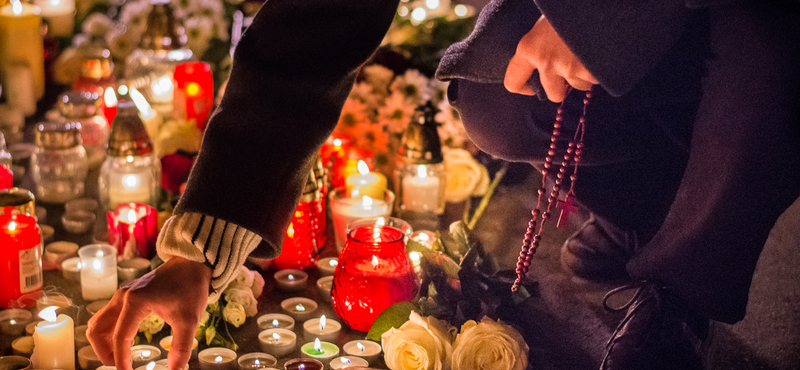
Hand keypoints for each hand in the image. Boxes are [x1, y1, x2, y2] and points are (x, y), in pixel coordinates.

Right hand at [86, 257, 210, 369]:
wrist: (190, 264)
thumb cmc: (190, 287)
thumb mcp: (190, 319)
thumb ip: (182, 345)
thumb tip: (174, 369)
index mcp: (135, 302)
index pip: (120, 338)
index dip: (121, 360)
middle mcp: (122, 297)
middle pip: (97, 331)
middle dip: (104, 353)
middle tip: (121, 366)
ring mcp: (121, 295)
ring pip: (98, 324)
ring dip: (103, 343)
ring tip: (121, 357)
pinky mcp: (125, 296)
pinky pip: (106, 318)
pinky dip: (109, 333)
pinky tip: (126, 342)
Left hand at [504, 16, 597, 101]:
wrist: (592, 2)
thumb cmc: (566, 10)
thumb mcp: (543, 25)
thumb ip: (538, 48)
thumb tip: (538, 69)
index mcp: (528, 48)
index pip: (513, 82)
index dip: (524, 88)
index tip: (532, 86)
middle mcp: (546, 61)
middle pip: (553, 94)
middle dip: (563, 87)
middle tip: (569, 71)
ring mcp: (569, 67)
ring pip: (579, 86)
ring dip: (583, 75)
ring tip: (585, 55)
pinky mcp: (590, 69)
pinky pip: (596, 79)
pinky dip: (598, 70)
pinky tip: (597, 54)